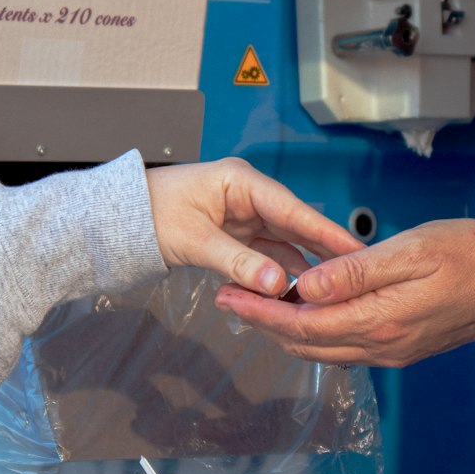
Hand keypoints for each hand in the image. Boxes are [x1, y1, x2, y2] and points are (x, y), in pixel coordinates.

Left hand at [146, 157, 361, 295]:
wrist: (118, 223)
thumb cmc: (148, 216)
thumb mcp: (194, 239)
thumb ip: (237, 262)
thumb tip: (276, 283)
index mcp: (241, 181)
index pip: (292, 208)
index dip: (325, 231)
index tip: (353, 249)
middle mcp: (249, 196)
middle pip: (295, 225)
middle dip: (323, 250)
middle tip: (356, 272)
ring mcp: (244, 216)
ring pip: (284, 243)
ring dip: (302, 266)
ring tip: (330, 289)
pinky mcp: (236, 236)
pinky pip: (266, 255)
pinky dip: (278, 273)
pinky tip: (296, 291)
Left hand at [214, 219, 474, 366]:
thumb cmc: (471, 256)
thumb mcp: (410, 251)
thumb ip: (355, 272)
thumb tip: (306, 286)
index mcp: (378, 321)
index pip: (302, 323)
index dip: (260, 312)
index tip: (228, 296)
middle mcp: (381, 345)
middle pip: (306, 343)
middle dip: (263, 324)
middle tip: (227, 301)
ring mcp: (392, 351)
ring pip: (324, 349)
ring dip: (286, 331)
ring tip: (256, 308)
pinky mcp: (402, 346)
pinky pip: (346, 347)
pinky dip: (316, 333)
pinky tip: (307, 315)